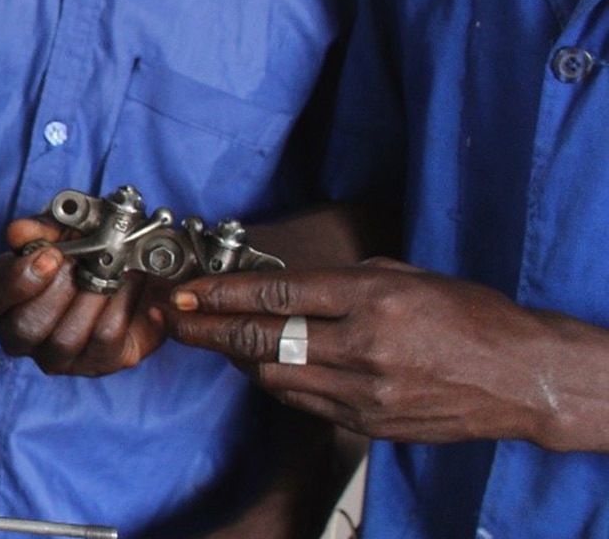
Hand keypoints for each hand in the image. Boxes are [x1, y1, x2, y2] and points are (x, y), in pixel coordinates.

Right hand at [0, 215, 170, 375]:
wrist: (135, 270)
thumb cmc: (88, 249)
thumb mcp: (65, 229)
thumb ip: (41, 229)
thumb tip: (20, 232)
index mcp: (4, 295)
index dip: (17, 279)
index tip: (50, 256)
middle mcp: (22, 334)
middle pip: (24, 328)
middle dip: (59, 292)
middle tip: (86, 263)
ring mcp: (57, 356)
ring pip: (64, 340)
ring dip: (93, 299)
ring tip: (113, 272)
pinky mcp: (96, 364)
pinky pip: (104, 343)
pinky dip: (120, 308)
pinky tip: (129, 286)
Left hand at [167, 257, 603, 447]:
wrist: (521, 376)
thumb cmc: (468, 317)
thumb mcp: (407, 275)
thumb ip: (344, 280)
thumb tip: (287, 285)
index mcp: (373, 298)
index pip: (276, 294)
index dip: (222, 292)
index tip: (189, 289)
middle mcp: (364, 346)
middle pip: (262, 338)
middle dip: (210, 328)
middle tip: (178, 319)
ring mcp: (365, 391)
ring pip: (275, 375)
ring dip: (240, 356)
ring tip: (218, 339)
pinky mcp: (368, 423)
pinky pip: (303, 402)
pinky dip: (278, 381)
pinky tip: (265, 366)